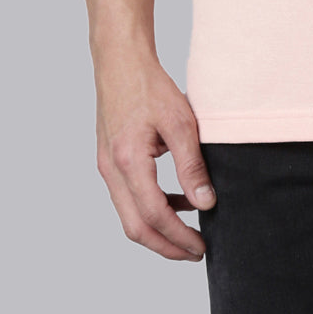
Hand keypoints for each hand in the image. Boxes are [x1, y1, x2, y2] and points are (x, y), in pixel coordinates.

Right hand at [95, 52, 216, 260]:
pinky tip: (178, 199)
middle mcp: (110, 170)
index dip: (178, 237)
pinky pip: (127, 198)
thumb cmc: (149, 85)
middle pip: (135, 227)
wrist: (120, 61)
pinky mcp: (109, 162)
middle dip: (166, 246)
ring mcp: (106, 168)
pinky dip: (151, 207)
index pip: (154, 216)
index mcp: (128, 161)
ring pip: (129, 216)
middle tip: (195, 252)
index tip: (201, 247)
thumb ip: (192, 164)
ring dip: (159, 228)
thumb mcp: (180, 122)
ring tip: (191, 230)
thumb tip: (206, 202)